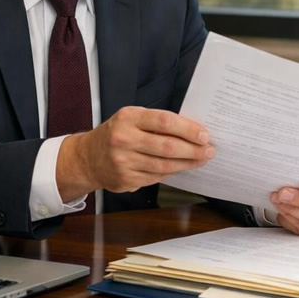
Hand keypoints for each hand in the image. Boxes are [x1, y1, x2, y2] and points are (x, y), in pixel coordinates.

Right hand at [56, 106, 214, 200]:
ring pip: (164, 165)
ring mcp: (123, 162)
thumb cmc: (117, 134)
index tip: (205, 134)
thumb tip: (194, 131)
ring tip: (202, 159)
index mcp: (128, 118)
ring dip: (188, 163)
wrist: (88, 158)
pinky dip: (173, 172)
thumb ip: (158, 123)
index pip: (164, 122)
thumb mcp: (133, 119)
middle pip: (167, 146)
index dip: (188, 129)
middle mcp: (123, 139)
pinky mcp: (126, 179)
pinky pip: (157, 176)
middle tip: (210, 150)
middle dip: (194, 149)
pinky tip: (182, 167)